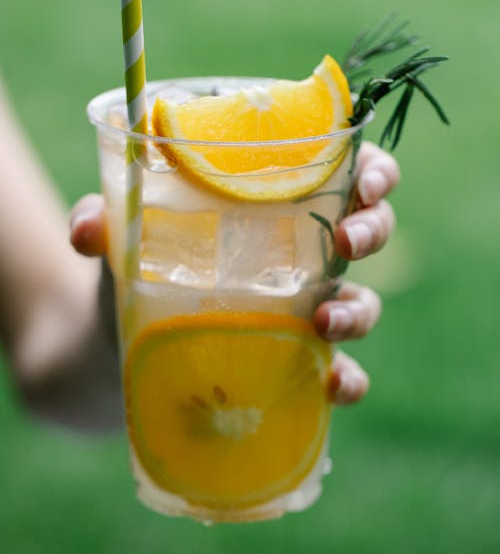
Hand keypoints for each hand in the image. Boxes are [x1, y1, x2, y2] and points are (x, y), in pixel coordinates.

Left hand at [70, 142, 399, 406]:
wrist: (116, 351)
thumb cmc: (131, 273)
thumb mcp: (117, 242)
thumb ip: (99, 224)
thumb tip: (86, 230)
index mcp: (272, 204)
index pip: (341, 169)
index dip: (372, 168)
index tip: (368, 178)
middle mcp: (299, 252)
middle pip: (369, 227)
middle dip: (375, 228)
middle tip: (348, 241)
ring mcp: (301, 308)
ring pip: (362, 299)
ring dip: (361, 309)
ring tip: (325, 321)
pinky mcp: (292, 361)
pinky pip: (341, 370)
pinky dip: (350, 379)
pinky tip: (334, 385)